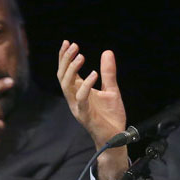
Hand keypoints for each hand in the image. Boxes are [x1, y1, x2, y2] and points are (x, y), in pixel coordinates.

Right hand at [57, 40, 127, 179]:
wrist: (117, 137)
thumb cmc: (111, 116)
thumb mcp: (111, 89)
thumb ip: (108, 73)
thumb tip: (107, 52)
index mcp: (78, 92)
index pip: (66, 72)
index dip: (64, 58)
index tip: (67, 42)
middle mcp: (74, 98)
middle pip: (62, 76)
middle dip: (65, 60)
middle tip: (73, 46)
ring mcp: (78, 107)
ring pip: (67, 86)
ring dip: (72, 70)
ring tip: (80, 56)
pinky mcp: (85, 115)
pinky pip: (81, 99)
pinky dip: (86, 85)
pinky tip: (93, 74)